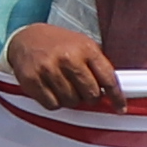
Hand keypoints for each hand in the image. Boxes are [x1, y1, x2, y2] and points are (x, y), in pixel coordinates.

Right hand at [0, 22, 117, 105]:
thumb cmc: (58, 44)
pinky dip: (55, 102)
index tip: (120, 108)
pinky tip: (51, 89)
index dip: (116, 97)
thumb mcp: (82, 46)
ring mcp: (49, 69)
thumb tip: (111, 93)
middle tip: (82, 90)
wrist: (26, 38)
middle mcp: (68, 58)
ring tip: (64, 85)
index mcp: (85, 48)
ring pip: (71, 102)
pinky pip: (52, 105)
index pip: (108, 78)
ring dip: (70, 99)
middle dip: (90, 97)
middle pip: (91, 94)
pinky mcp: (32, 80)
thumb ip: (97, 67)